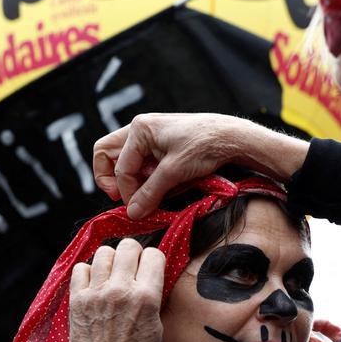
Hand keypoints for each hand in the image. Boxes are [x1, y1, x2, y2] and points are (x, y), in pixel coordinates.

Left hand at [62, 240, 165, 341]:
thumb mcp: (158, 329)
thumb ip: (153, 298)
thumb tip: (148, 277)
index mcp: (147, 297)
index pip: (153, 254)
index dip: (153, 260)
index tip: (149, 270)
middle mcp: (121, 290)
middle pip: (128, 246)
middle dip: (132, 254)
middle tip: (130, 269)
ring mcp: (96, 293)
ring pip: (103, 252)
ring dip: (109, 261)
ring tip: (110, 276)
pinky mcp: (77, 300)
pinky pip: (80, 268)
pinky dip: (87, 273)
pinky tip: (93, 286)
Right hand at [92, 113, 309, 219]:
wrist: (232, 137)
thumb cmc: (204, 147)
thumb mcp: (174, 173)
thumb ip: (150, 193)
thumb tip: (132, 214)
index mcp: (139, 129)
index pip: (120, 168)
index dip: (126, 192)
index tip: (137, 209)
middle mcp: (140, 128)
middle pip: (107, 154)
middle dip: (111, 178)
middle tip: (122, 197)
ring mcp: (149, 134)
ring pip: (122, 158)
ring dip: (129, 178)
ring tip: (144, 193)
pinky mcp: (160, 143)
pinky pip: (140, 160)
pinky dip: (143, 175)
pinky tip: (158, 185)